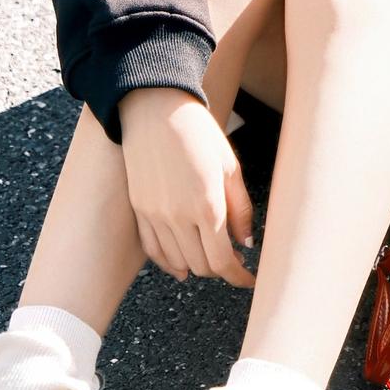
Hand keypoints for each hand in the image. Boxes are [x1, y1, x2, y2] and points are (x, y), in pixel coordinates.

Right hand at [119, 88, 256, 287]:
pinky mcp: (140, 210)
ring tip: (212, 255)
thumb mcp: (230, 167)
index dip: (239, 277)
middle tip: (235, 260)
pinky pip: (154, 250)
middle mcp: (178, 217)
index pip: (223, 262)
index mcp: (207, 206)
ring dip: (198, 266)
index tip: (250, 280)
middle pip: (202, 266)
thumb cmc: (199, 132)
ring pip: (178, 263)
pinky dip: (170, 262)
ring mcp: (155, 215)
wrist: (155, 109)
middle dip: (222, 269)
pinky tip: (182, 264)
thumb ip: (240, 209)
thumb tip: (247, 244)